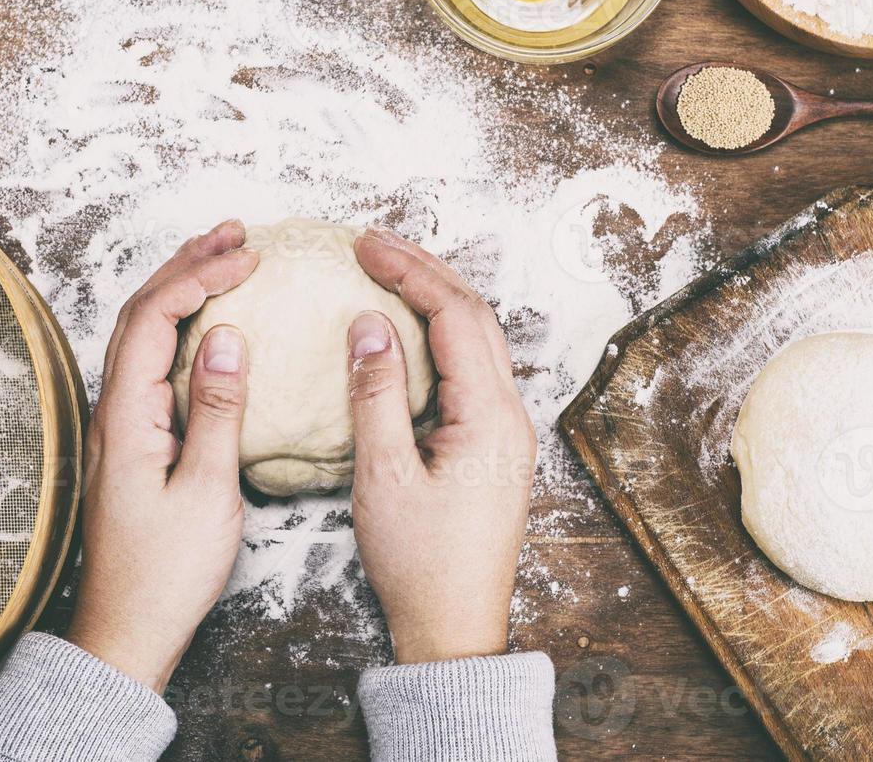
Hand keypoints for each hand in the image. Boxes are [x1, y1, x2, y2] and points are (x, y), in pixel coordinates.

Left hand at [66, 219, 257, 692]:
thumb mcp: (206, 492)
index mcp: (126, 417)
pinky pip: (152, 361)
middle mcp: (112, 410)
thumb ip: (217, 409)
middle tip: (235, 232)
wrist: (126, 631)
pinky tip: (208, 324)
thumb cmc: (166, 573)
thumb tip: (228, 336)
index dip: (199, 277)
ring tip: (222, 257)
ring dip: (180, 288)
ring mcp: (119, 424)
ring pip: (142, 334)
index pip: (155, 319)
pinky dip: (180, 325)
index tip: (248, 256)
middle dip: (187, 264)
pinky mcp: (133, 439)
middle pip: (141, 313)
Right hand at [347, 227, 535, 664]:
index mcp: (488, 417)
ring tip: (390, 270)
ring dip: (436, 298)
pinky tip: (409, 331)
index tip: (363, 245)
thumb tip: (369, 323)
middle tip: (374, 244)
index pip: (453, 316)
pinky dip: (440, 335)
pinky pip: (472, 368)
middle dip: (425, 271)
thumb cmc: (419, 563)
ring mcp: (506, 430)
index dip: (408, 271)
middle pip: (475, 316)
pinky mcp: (493, 445)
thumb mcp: (383, 477)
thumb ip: (375, 394)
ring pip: (478, 339)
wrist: (455, 627)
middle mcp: (508, 415)